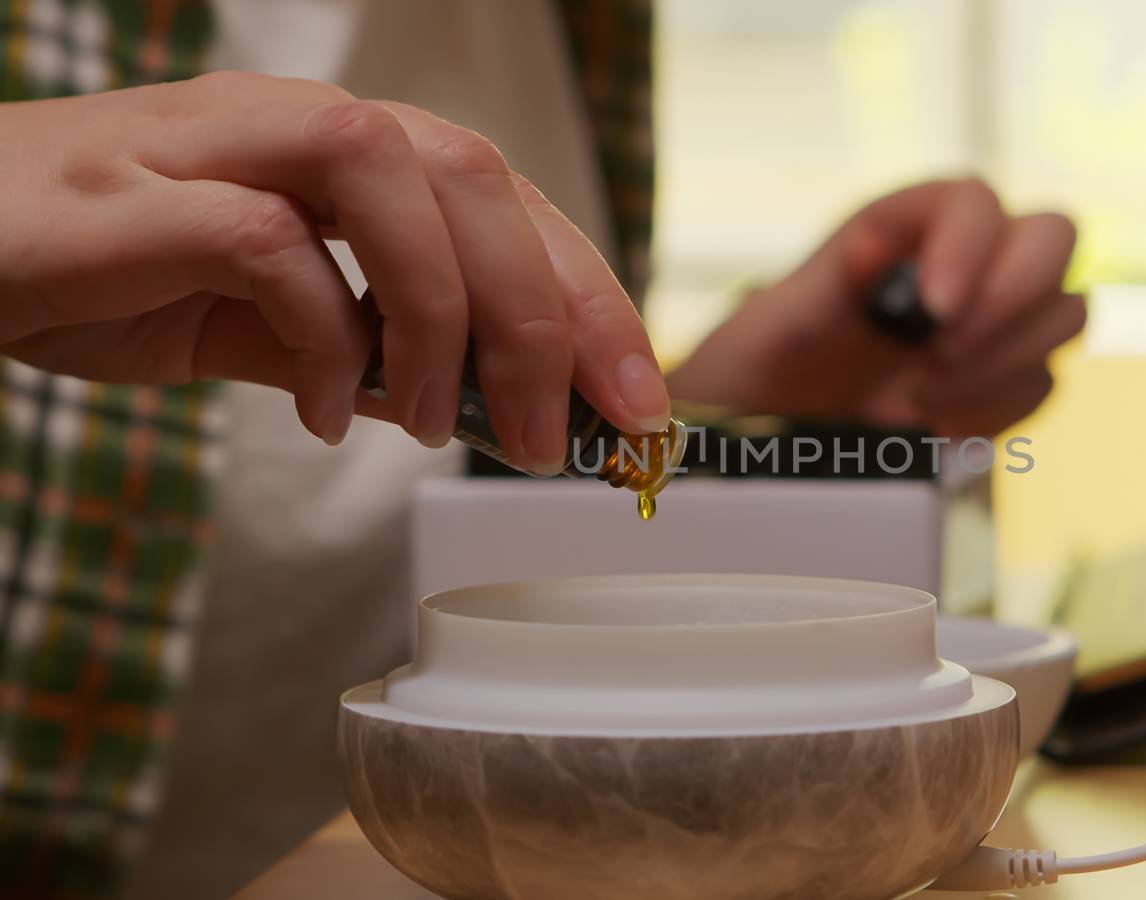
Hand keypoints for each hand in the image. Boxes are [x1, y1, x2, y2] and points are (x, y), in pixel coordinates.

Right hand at [0, 71, 669, 473]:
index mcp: (346, 152)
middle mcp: (297, 124)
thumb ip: (361, 349)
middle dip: (543, 316)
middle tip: (549, 437)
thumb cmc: (106, 272)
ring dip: (439, 314)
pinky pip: (268, 242)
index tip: (636, 404)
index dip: (590, 298)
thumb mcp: (263, 325)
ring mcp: (217, 143)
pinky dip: (318, 335)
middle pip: (475, 178)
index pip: (507, 204)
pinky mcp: (140, 193)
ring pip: (388, 175)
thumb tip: (470, 404)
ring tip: (432, 424)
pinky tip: (314, 412)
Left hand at [668, 178, 1083, 436]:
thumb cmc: (757, 368)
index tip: (936, 309)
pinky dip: (997, 407)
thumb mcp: (771, 325)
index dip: (971, 244)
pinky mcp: (1002, 383)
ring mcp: (992, 322)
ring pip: (1065, 312)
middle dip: (1014, 296)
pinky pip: (1042, 383)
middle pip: (1053, 236)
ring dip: (1005, 359)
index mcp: (905, 226)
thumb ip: (824, 283)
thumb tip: (875, 247)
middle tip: (945, 350)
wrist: (765, 439)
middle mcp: (962, 262)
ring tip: (920, 394)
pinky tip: (934, 422)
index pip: (973, 199)